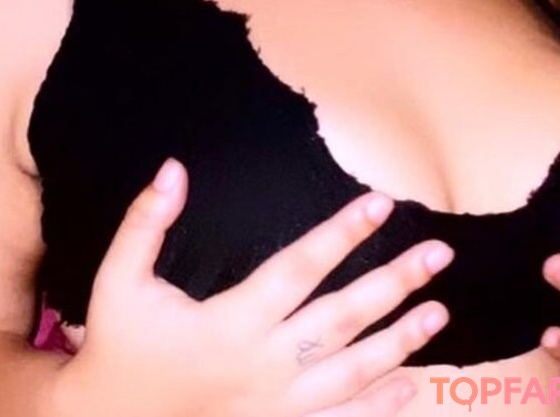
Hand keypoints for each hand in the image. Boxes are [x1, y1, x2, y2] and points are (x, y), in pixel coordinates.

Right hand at [51, 157, 451, 416]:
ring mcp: (276, 408)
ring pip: (353, 373)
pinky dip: (380, 405)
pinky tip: (413, 384)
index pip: (299, 267)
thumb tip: (174, 167)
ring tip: (440, 311)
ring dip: (400, 341)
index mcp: (229, 323)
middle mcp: (262, 366)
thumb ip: (146, 221)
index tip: (380, 202)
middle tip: (438, 253)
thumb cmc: (119, 345)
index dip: (341, 233)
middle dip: (394, 282)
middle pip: (342, 319)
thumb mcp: (119, 279)